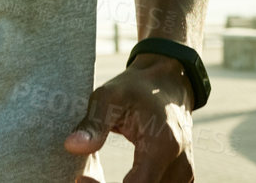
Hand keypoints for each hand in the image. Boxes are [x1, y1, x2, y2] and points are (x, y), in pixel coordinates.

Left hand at [64, 54, 195, 181]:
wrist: (167, 82)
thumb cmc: (135, 88)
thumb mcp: (109, 98)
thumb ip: (93, 124)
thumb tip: (71, 146)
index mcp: (163, 145)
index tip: (81, 178)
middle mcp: (180, 164)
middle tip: (85, 178)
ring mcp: (184, 174)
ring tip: (97, 179)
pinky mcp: (182, 178)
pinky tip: (121, 180)